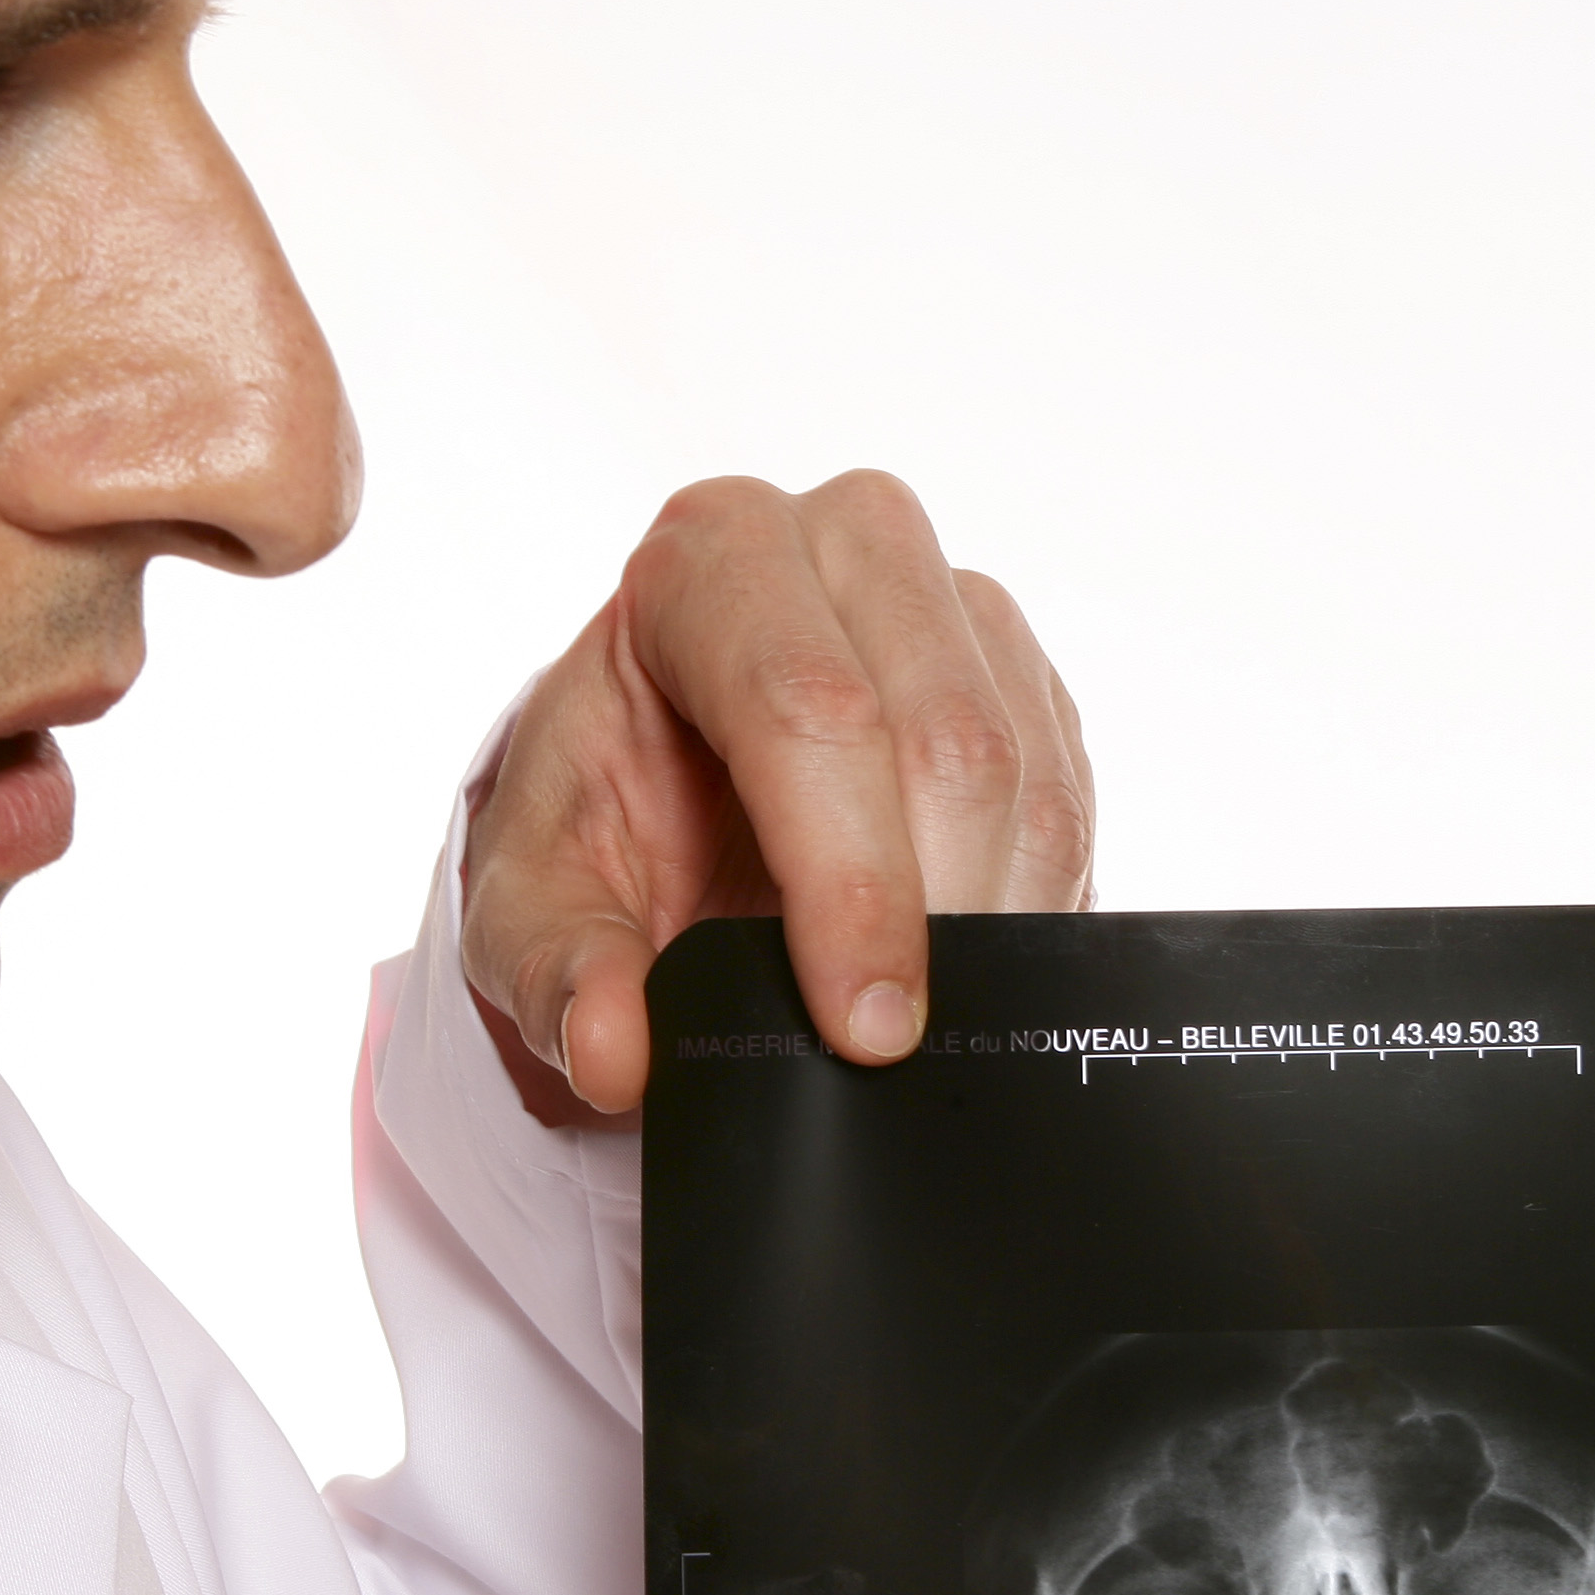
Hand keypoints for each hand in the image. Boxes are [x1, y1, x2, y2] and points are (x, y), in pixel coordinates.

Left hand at [460, 472, 1096, 1117]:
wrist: (663, 782)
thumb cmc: (599, 813)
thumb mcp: (528, 902)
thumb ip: (558, 975)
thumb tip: (615, 1051)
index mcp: (706, 559)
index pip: (806, 708)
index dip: (849, 881)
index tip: (862, 1029)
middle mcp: (844, 544)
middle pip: (942, 736)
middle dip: (936, 917)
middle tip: (901, 1050)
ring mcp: (952, 602)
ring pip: (1025, 773)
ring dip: (995, 924)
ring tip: (929, 1024)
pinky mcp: (1024, 676)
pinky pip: (1067, 802)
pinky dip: (1030, 911)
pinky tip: (967, 972)